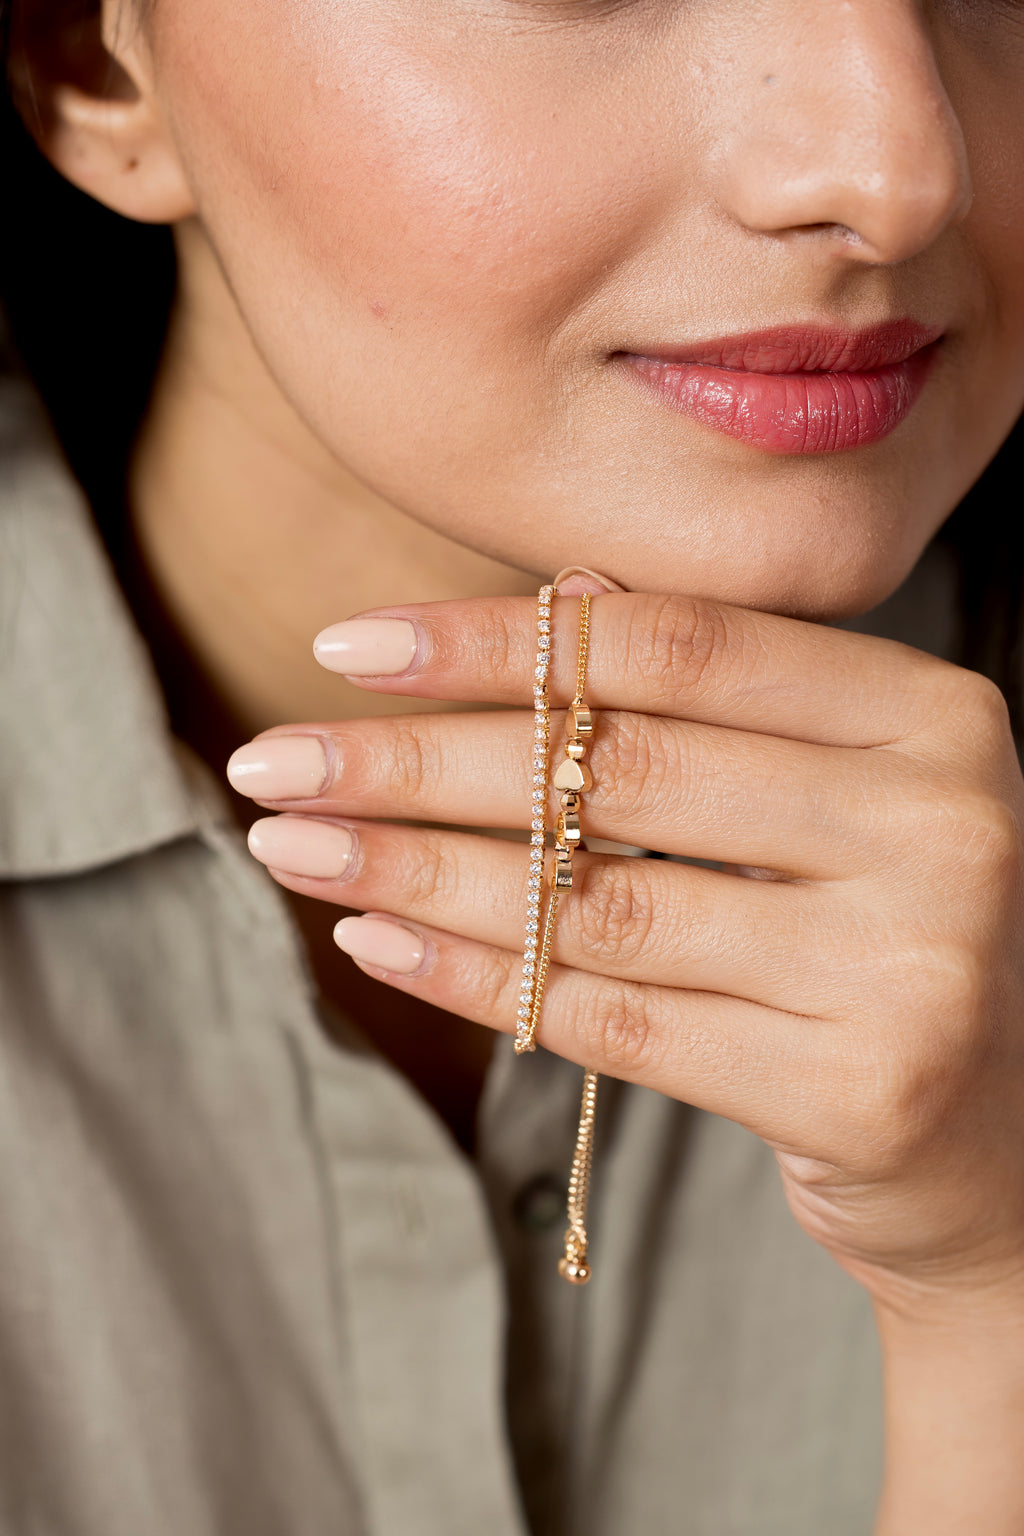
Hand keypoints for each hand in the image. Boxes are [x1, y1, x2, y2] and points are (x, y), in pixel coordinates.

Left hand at [227, 587, 1023, 1309]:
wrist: (998, 1136)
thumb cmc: (875, 932)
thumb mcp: (829, 790)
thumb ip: (718, 693)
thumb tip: (561, 589)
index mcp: (930, 717)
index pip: (674, 645)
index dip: (494, 640)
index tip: (346, 646)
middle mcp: (943, 826)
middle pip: (618, 769)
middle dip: (419, 763)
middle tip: (278, 762)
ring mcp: (913, 963)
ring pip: (598, 901)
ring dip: (416, 873)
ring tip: (296, 849)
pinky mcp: (863, 1088)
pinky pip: (617, 1020)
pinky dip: (478, 978)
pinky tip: (377, 943)